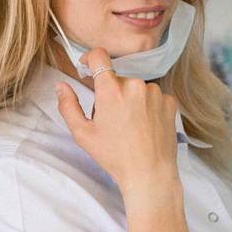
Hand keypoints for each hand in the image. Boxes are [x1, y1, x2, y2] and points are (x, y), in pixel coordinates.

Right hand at [55, 65, 180, 194]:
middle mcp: (135, 85)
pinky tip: (145, 126)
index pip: (99, 57)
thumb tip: (61, 86)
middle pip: (116, 79)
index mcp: (111, 91)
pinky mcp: (169, 102)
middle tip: (110, 120)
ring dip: (130, 100)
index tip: (87, 66)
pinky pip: (152, 96)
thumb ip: (68, 106)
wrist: (150, 173)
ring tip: (130, 126)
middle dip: (110, 94)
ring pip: (135, 88)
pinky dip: (147, 106)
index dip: (90, 58)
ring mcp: (155, 93)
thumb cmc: (115, 156)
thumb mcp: (83, 134)